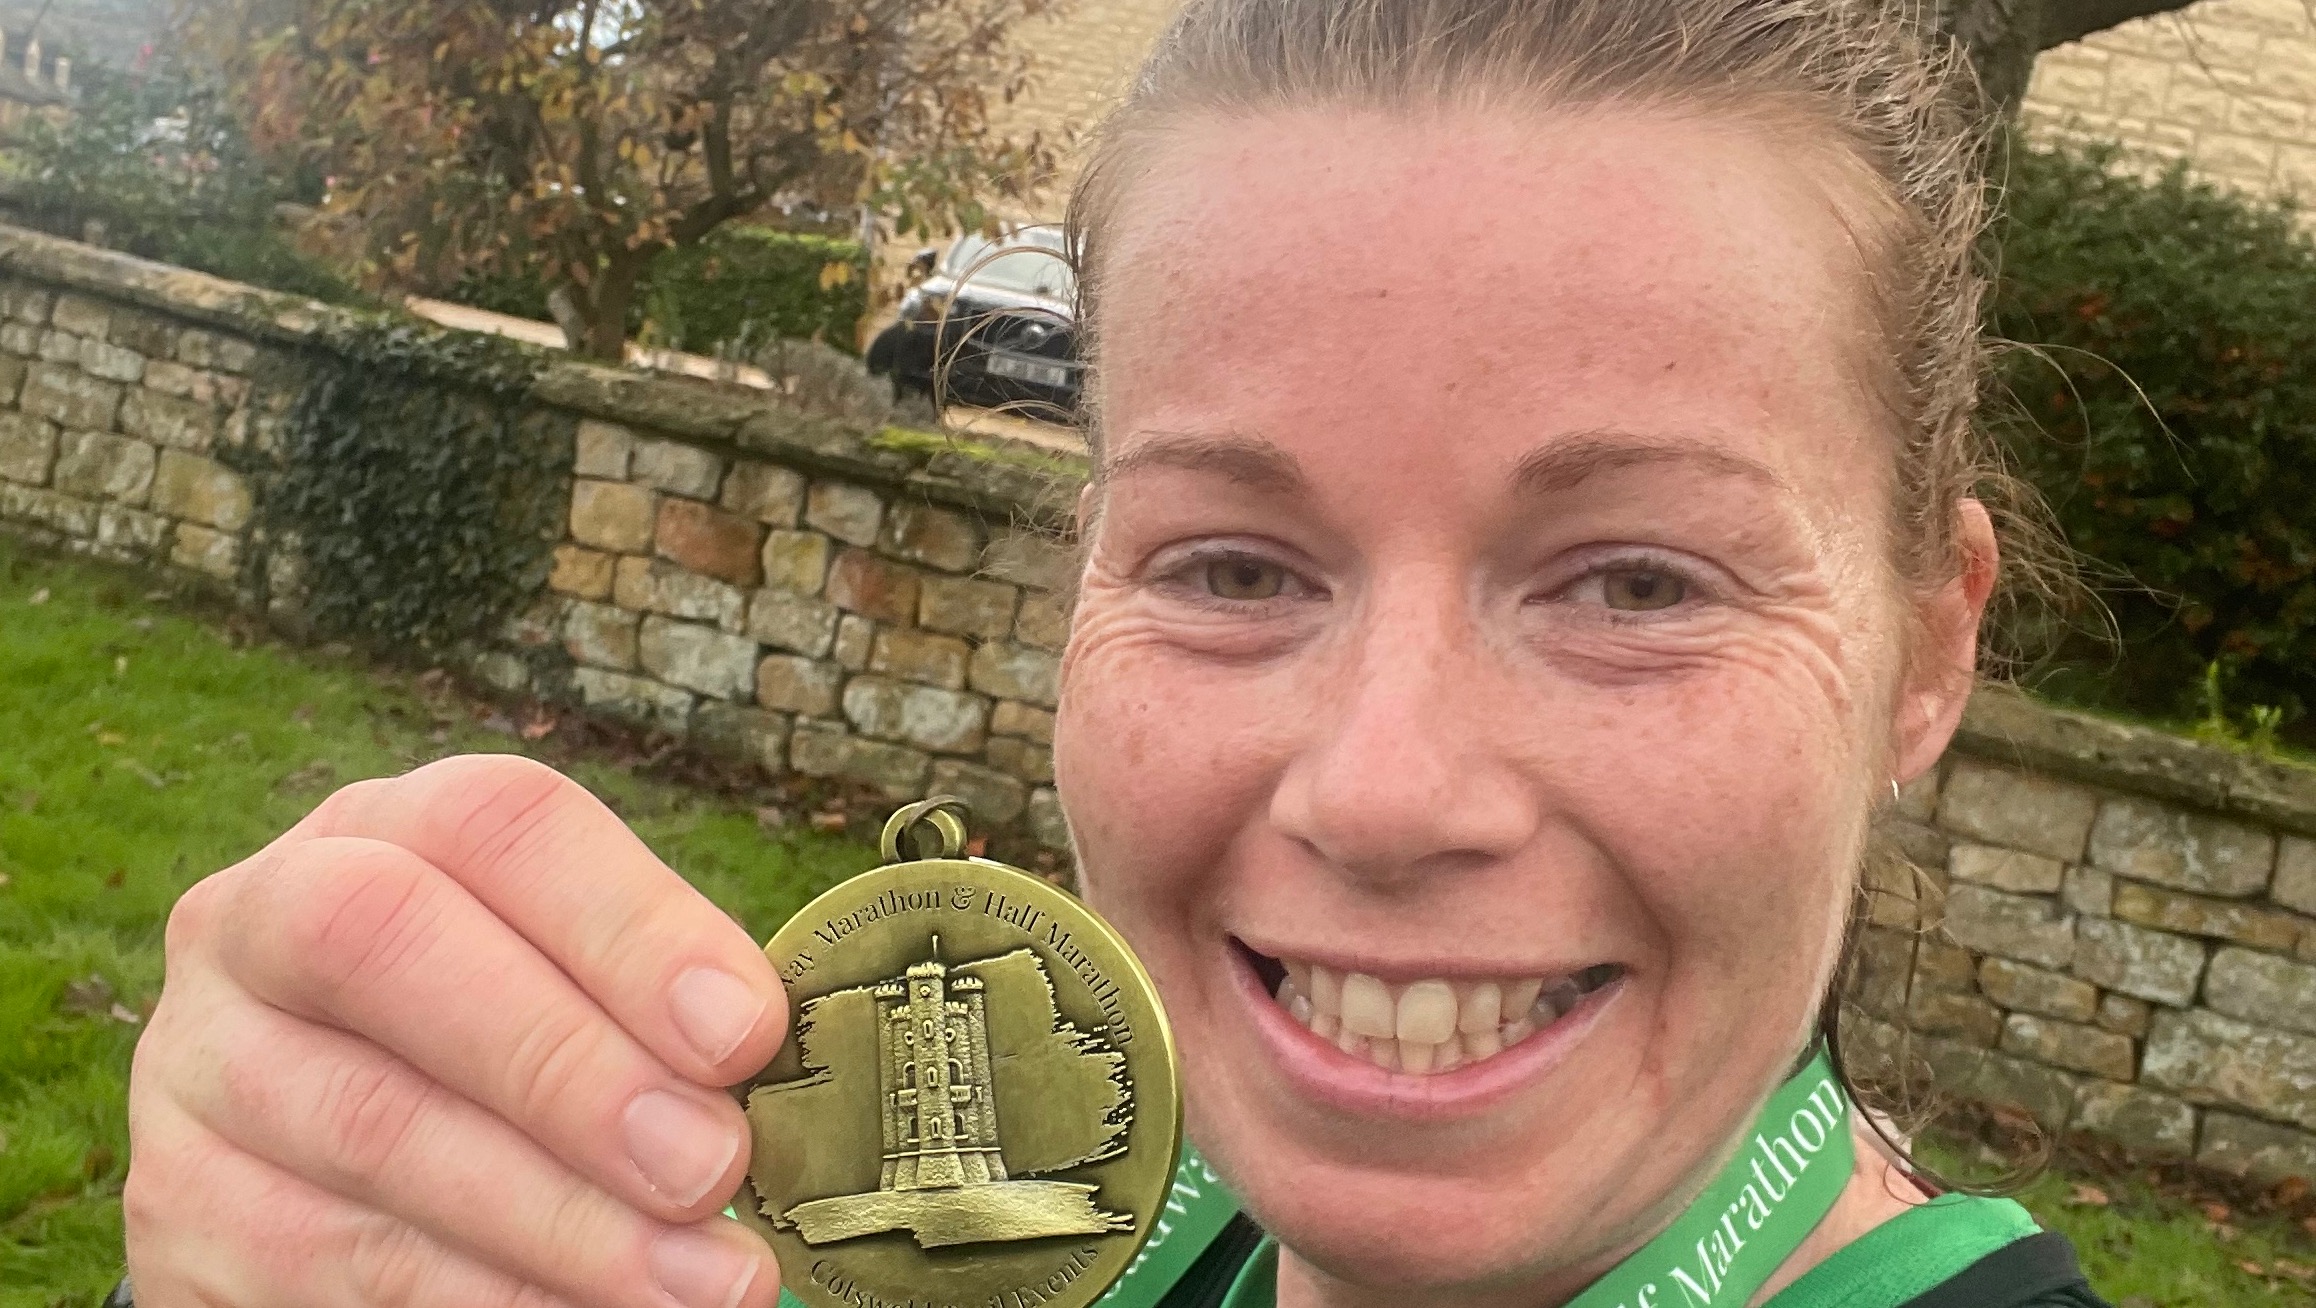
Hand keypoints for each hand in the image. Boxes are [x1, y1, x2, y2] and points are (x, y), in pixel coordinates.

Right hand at [123, 754, 787, 1307]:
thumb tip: (777, 1063)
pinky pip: (332, 1259)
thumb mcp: (575, 992)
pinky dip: (484, 1299)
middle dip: (570, 1064)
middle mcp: (260, 917)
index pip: (498, 823)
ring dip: (558, 1220)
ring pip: (371, 1125)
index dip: (629, 923)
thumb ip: (660, 1012)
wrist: (338, 1178)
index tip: (746, 1033)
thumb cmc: (513, 1052)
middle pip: (389, 943)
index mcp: (388, 830)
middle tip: (716, 1168)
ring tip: (700, 1282)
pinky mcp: (178, 1212)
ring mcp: (199, 1064)